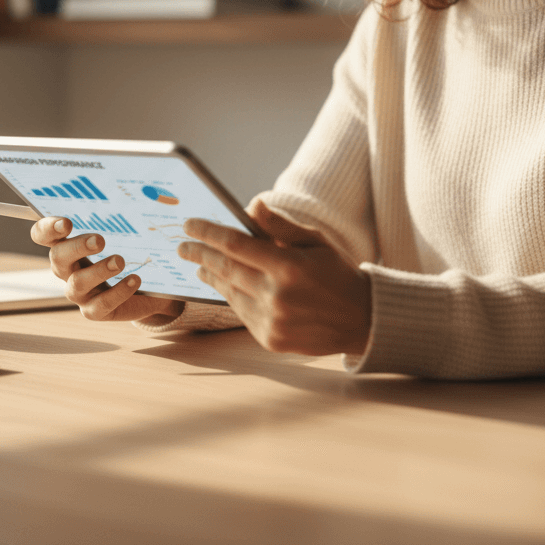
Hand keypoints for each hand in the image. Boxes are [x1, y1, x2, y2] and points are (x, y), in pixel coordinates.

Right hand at [31, 215, 182, 323]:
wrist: (152, 287)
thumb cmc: (133, 250)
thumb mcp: (128, 230)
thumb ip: (123, 215)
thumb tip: (137, 194)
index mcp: (68, 244)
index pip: (43, 234)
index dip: (48, 228)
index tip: (66, 222)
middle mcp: (68, 268)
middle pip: (57, 258)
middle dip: (76, 247)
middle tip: (100, 239)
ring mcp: (80, 292)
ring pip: (76, 284)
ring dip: (98, 271)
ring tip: (120, 260)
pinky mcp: (96, 311)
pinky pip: (100, 305)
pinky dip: (117, 292)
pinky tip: (134, 280)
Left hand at [177, 200, 370, 355]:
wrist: (361, 320)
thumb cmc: (336, 272)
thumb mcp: (314, 241)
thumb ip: (279, 225)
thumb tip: (250, 206)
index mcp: (289, 267)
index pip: (235, 244)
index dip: (208, 232)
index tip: (190, 224)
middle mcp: (277, 296)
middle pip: (225, 268)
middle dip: (199, 254)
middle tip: (183, 245)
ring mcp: (272, 321)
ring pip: (229, 292)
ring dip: (211, 275)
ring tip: (199, 264)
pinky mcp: (270, 339)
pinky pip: (240, 312)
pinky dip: (229, 295)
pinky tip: (224, 284)